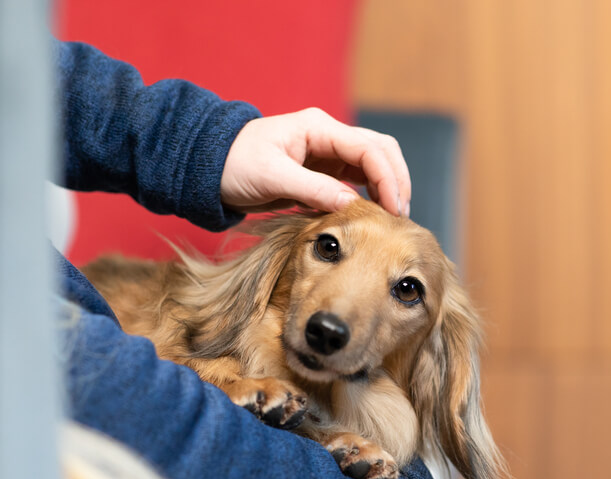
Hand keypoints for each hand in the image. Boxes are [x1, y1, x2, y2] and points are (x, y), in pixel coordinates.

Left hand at [220, 108, 410, 216]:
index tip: (395, 208)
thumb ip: (313, 189)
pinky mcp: (321, 172)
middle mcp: (328, 136)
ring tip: (392, 218)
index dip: (388, 177)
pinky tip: (372, 215)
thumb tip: (352, 205)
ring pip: (372, 165)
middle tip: (401, 215)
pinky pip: (355, 181)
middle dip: (396, 180)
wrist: (209, 169)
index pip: (368, 148)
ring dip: (386, 188)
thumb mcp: (271, 178)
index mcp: (318, 128)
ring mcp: (326, 153)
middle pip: (379, 151)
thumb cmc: (233, 166)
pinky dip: (369, 196)